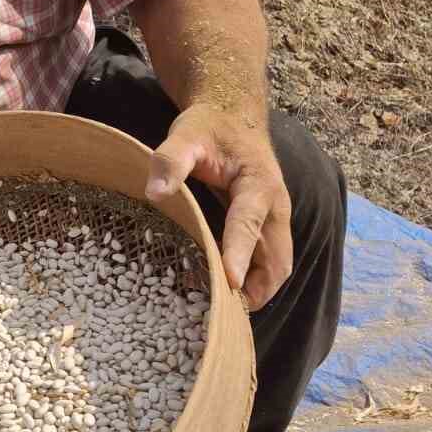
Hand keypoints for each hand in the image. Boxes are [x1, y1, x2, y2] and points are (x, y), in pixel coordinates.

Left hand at [144, 103, 292, 311]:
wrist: (232, 117)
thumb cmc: (209, 127)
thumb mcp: (186, 134)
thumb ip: (171, 160)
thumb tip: (155, 193)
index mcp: (259, 184)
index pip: (248, 224)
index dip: (239, 254)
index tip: (229, 283)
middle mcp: (276, 207)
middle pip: (277, 259)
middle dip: (257, 289)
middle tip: (224, 315)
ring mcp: (275, 220)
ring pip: (277, 266)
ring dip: (256, 290)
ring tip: (221, 313)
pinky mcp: (267, 227)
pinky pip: (266, 261)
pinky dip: (252, 281)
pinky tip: (220, 293)